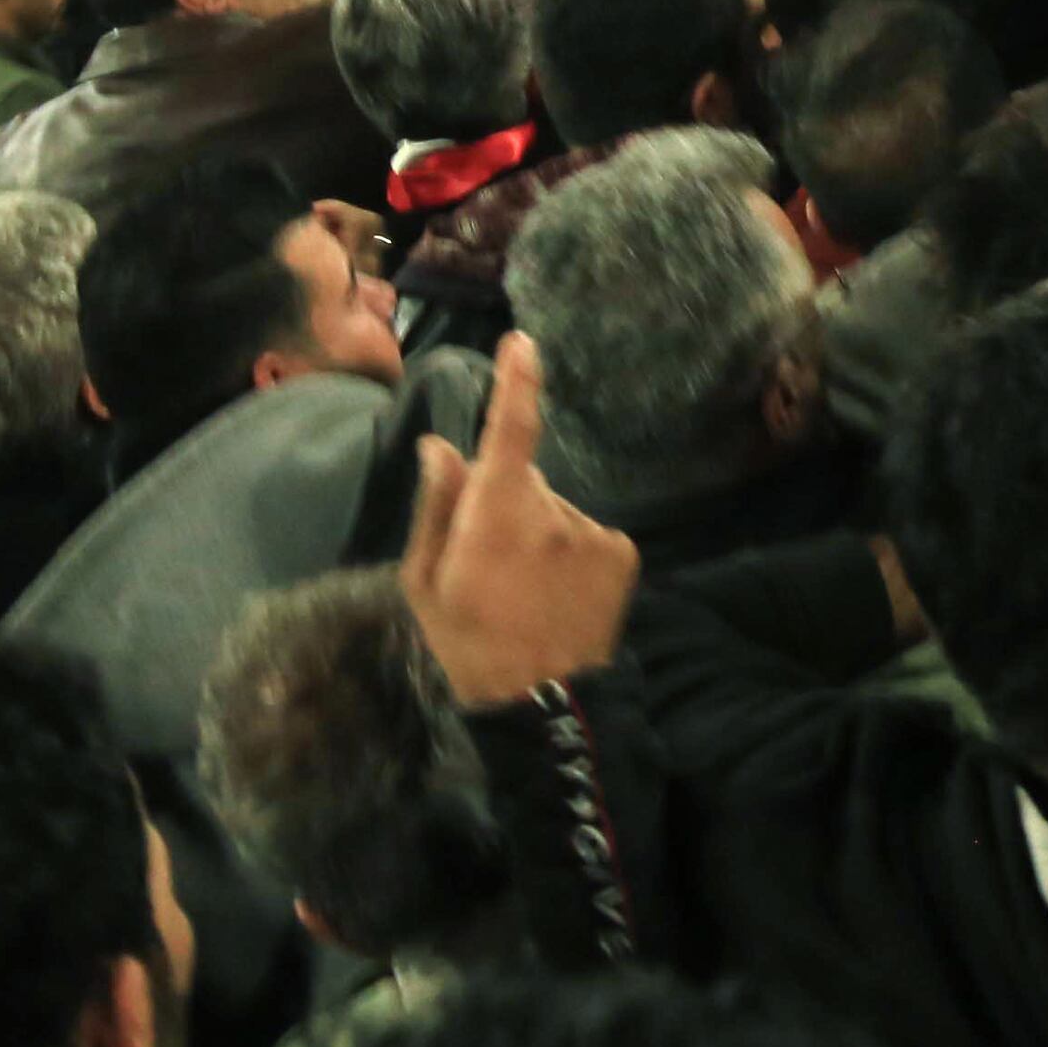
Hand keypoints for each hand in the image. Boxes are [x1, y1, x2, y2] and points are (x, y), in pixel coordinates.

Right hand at [397, 336, 639, 701]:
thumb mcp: (425, 581)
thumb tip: (441, 445)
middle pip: (524, 480)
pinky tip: (559, 594)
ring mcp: (593, 531)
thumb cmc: (468, 642)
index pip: (510, 432)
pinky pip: (587, 534)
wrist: (542, 703)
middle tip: (488, 562)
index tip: (522, 343)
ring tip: (526, 590)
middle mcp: (551, 511)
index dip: (518, 383)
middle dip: (505, 502)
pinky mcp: (622, 552)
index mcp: (496, 513)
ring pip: (556, 509)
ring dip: (541, 533)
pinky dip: (573, 553)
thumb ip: (436, 506)